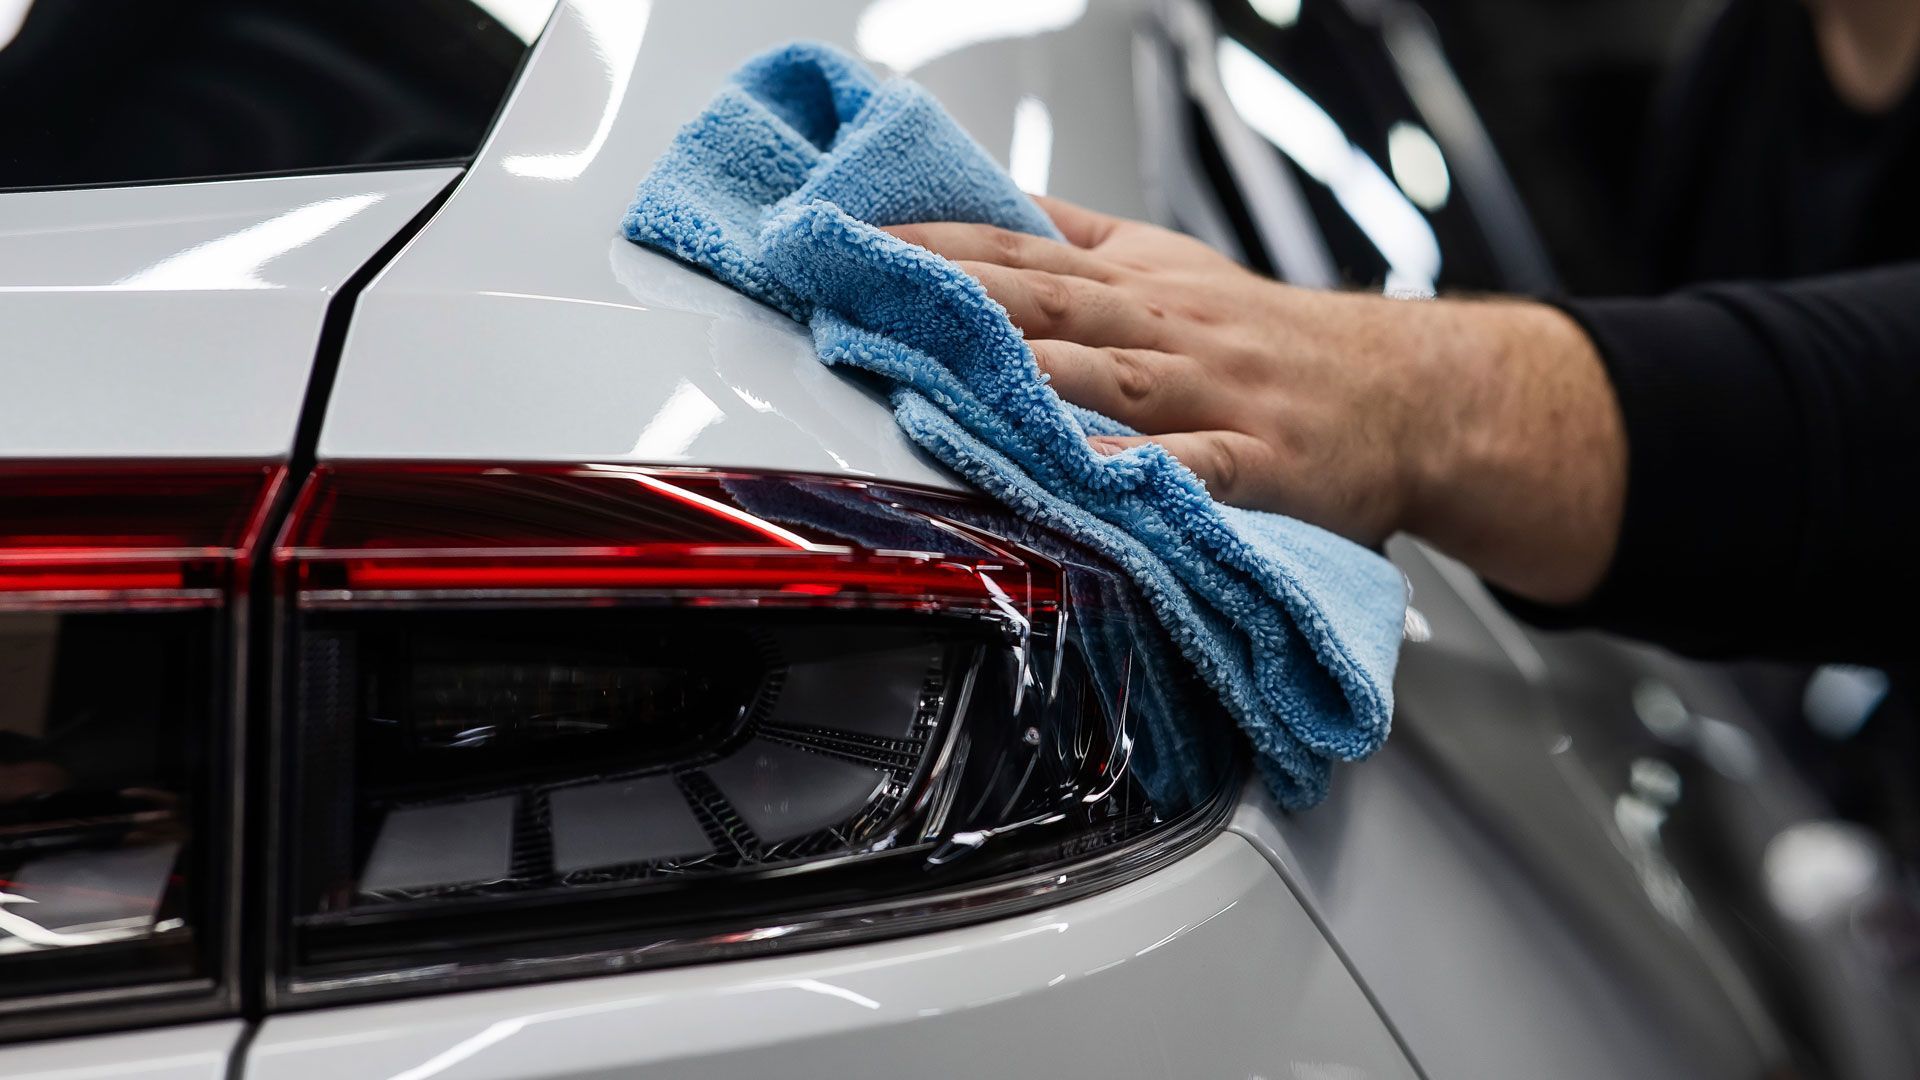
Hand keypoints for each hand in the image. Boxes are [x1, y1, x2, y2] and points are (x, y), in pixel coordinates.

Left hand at [885, 196, 1626, 603]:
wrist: (1405, 391)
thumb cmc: (1272, 337)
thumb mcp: (1174, 268)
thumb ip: (1080, 243)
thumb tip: (991, 209)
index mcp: (1140, 282)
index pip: (1021, 253)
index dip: (936, 247)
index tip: (854, 245)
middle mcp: (1168, 329)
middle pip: (1049, 306)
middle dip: (955, 299)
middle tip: (867, 297)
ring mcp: (1212, 396)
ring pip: (1109, 379)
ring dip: (1026, 376)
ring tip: (948, 377)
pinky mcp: (1258, 464)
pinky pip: (1191, 468)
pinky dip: (1141, 473)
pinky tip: (1088, 482)